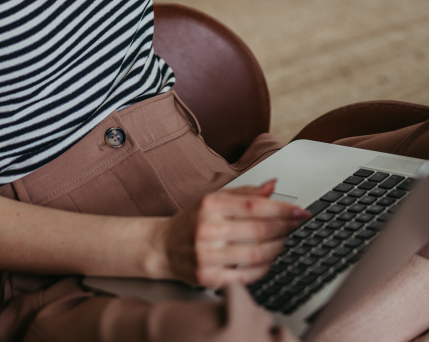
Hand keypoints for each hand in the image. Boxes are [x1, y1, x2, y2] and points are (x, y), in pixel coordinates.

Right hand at [153, 180, 308, 288]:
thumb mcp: (214, 199)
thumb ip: (245, 193)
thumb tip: (272, 186)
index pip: (255, 206)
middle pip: (259, 229)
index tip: (300, 212)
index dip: (282, 209)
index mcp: (210, 205)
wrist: (163, 247)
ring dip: (277, 248)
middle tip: (297, 225)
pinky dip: (264, 268)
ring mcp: (208, 256)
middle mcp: (208, 229)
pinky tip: (268, 260)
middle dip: (285, 227)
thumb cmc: (193, 221)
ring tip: (283, 242)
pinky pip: (247, 276)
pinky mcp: (209, 278)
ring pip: (256, 254)